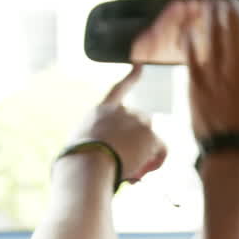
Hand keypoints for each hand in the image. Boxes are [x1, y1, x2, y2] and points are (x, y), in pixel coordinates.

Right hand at [74, 65, 167, 182]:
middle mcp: (122, 111)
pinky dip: (157, 162)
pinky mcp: (149, 135)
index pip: (119, 89)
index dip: (131, 77)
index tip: (140, 65)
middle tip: (128, 163)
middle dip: (138, 140)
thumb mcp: (80, 147)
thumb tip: (100, 160)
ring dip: (145, 152)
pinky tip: (146, 173)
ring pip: (150, 137)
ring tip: (130, 172)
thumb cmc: (77, 164)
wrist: (88, 165)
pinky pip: (161, 150)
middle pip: (141, 121)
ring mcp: (137, 121)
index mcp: (101, 110)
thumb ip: (94, 146)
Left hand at [185, 0, 238, 139]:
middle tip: (228, 2)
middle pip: (233, 25)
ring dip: (210, 17)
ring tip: (209, 6)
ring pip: (211, 34)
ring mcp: (215, 73)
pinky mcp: (196, 83)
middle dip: (230, 9)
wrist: (233, 153)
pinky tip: (189, 29)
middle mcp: (238, 65)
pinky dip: (191, 38)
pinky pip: (191, 53)